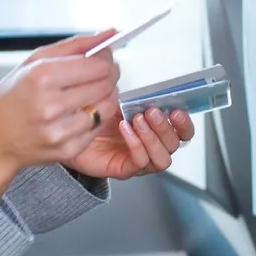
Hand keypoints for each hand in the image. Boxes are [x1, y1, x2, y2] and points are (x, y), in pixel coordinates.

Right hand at [0, 32, 120, 198]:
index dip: (106, 59)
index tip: (104, 57)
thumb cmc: (11, 98)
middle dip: (109, 75)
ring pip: (107, 107)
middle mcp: (50, 105)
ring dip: (106, 95)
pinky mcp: (67, 149)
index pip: (96, 65)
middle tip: (101, 73)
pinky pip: (98, 127)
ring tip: (93, 91)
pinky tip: (83, 110)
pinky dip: (96, 116)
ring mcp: (59, 130)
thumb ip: (74, 45)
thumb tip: (109, 34)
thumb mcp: (33, 62)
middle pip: (105, 84)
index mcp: (41, 77)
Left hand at [63, 107, 195, 179]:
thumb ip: (138, 96)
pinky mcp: (124, 169)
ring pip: (163, 159)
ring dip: (153, 138)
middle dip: (166, 127)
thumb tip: (151, 86)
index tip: (177, 111)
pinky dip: (136, 145)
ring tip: (138, 120)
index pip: (182, 132)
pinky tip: (126, 129)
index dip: (185, 124)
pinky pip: (139, 162)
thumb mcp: (120, 100)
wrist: (71, 129)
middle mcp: (152, 146)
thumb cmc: (97, 115)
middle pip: (175, 145)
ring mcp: (140, 160)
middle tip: (152, 112)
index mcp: (156, 129)